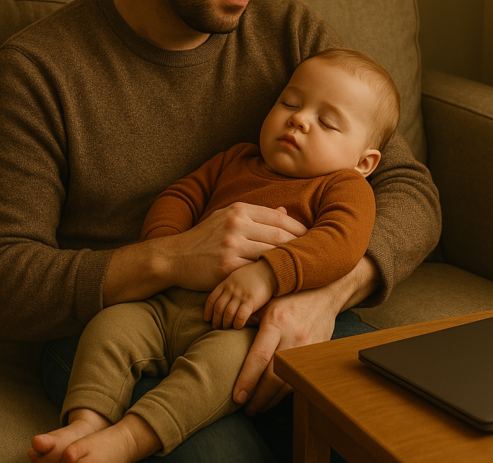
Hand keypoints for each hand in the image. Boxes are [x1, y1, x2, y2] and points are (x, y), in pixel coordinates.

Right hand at [106, 204, 305, 303]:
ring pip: (272, 254)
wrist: (173, 258)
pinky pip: (257, 272)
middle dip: (302, 246)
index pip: (280, 218)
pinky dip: (272, 277)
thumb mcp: (226, 218)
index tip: (314, 239)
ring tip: (307, 270)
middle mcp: (237, 224)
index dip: (301, 229)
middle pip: (280, 235)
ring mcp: (231, 245)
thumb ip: (256, 216)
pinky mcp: (227, 267)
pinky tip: (284, 282)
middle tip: (319, 255)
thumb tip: (285, 212)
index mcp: (239, 210)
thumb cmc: (203, 239)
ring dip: (291, 263)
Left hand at [204, 260, 276, 328]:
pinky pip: (240, 316)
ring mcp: (241, 295)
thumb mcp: (236, 276)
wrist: (269, 270)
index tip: (207, 319)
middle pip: (218, 308)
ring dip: (225, 323)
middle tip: (216, 327)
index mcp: (226, 283)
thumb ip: (228, 285)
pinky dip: (237, 323)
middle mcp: (231, 290)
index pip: (212, 299)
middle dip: (216, 320)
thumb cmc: (253, 274)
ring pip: (228, 314)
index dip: (208, 311)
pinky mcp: (251, 301)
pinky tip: (238, 326)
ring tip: (226, 328)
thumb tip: (222, 297)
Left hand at [230, 285, 338, 414]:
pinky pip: (300, 378)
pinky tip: (275, 397)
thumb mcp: (267, 304)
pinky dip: (286, 391)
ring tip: (258, 407)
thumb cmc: (290, 298)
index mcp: (276, 322)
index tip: (237, 397)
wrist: (325, 294)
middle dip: (259, 397)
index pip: (259, 357)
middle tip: (246, 409)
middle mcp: (293, 337)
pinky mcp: (316, 354)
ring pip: (289, 381)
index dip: (247, 380)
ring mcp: (308, 348)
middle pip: (274, 376)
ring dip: (272, 399)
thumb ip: (250, 322)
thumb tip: (227, 338)